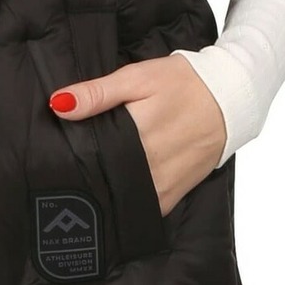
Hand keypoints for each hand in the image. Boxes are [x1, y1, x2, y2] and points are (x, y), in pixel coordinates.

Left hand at [50, 55, 226, 216]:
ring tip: (90, 175)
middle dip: (85, 172)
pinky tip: (117, 186)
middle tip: (67, 164)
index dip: (70, 154)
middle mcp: (150, 165)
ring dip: (106, 188)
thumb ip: (97, 93)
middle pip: (103, 177)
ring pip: (121, 196)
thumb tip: (59, 105)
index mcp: (137, 134)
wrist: (228, 99)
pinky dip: (128, 199)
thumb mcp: (137, 77)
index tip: (55, 152)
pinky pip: (142, 207)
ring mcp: (163, 184)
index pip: (90, 154)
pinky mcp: (173, 195)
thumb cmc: (182, 83)